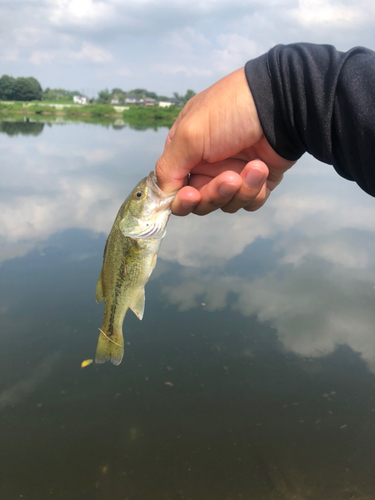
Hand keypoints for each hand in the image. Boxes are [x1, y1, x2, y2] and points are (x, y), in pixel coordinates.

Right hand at [155, 68, 294, 215]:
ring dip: (240, 190)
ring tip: (255, 167)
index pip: (173, 189)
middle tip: (229, 179)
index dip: (181, 198)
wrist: (282, 104)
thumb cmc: (230, 112)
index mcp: (185, 152)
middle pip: (200, 202)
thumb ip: (169, 168)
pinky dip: (255, 192)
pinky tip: (263, 169)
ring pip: (226, 205)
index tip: (190, 196)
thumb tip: (161, 196)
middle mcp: (206, 166)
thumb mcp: (190, 134)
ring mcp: (232, 174)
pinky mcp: (256, 182)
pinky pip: (249, 203)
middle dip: (213, 194)